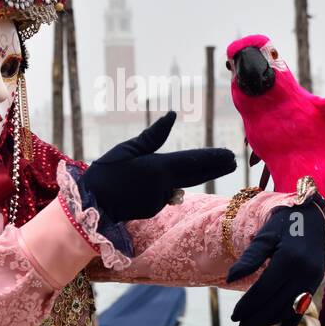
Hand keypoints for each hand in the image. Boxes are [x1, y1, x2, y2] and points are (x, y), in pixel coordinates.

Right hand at [80, 111, 235, 222]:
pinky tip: (143, 184)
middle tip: (233, 161)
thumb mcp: (127, 148)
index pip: (193, 161)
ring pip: (178, 184)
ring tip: (205, 166)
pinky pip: (162, 193)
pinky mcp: (152, 209)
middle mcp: (165, 186)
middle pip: (196, 175)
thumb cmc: (106, 172)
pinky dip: (161, 186)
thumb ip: (153, 136)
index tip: (230, 155)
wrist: (91, 205)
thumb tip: (171, 116)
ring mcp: (160, 200)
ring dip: (193, 175)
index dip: (213, 158)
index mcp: (159, 168)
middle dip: (215, 167)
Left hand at [226, 193, 324, 325]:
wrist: (313, 219)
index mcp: (287, 260)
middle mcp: (303, 273)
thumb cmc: (284, 225)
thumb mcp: (265, 236)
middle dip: (256, 318)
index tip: (233, 316)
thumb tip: (230, 278)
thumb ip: (249, 258)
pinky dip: (292, 325)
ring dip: (270, 322)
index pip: (263, 290)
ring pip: (288, 309)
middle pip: (275, 303)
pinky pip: (302, 309)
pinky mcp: (316, 285)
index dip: (247, 305)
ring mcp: (312, 281)